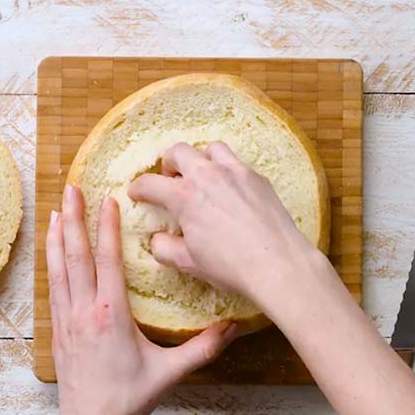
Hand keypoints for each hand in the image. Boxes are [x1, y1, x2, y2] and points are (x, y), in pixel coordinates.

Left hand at [35, 185, 238, 414]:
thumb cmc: (127, 398)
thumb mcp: (169, 374)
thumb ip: (203, 348)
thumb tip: (235, 328)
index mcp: (111, 316)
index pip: (107, 261)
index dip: (105, 228)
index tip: (106, 200)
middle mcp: (84, 311)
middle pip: (76, 256)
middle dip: (74, 219)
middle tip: (70, 188)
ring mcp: (66, 319)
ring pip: (58, 268)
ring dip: (57, 236)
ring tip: (57, 208)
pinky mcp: (58, 328)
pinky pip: (52, 285)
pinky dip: (50, 261)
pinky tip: (51, 248)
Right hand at [128, 141, 320, 315]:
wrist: (278, 264)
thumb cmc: (231, 266)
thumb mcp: (188, 262)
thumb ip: (164, 248)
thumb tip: (157, 240)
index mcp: (184, 196)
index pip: (149, 183)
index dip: (138, 188)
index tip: (136, 193)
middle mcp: (207, 175)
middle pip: (178, 151)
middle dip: (168, 164)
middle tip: (170, 180)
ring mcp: (235, 172)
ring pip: (210, 148)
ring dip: (200, 159)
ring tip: (201, 178)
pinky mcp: (257, 177)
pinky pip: (236, 162)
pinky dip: (226, 170)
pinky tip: (229, 191)